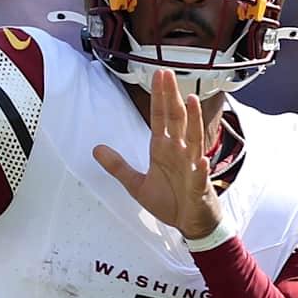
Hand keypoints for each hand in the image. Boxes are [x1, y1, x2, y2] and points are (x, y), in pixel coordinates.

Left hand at [93, 69, 224, 241]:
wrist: (190, 224)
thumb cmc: (170, 201)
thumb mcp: (136, 184)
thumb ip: (118, 166)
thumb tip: (95, 149)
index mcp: (164, 149)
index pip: (161, 117)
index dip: (159, 97)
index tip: (158, 75)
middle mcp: (180, 152)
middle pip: (176, 119)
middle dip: (172, 97)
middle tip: (167, 73)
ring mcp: (192, 167)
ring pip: (194, 140)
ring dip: (193, 120)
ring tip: (191, 100)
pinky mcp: (199, 187)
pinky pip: (200, 177)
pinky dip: (201, 169)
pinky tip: (202, 161)